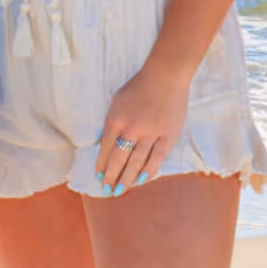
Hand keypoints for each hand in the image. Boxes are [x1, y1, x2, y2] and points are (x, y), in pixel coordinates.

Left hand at [91, 67, 182, 196]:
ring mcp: (151, 133)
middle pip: (119, 159)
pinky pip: (157, 157)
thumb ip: (110, 123)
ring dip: (127, 178)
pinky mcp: (168, 135)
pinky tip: (142, 179)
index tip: (99, 177)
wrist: (165, 76)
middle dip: (111, 177)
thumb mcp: (117, 102)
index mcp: (116, 120)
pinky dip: (149, 170)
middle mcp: (131, 129)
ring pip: (137, 162)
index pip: (105, 148)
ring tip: (121, 190)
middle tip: (107, 191)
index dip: (101, 164)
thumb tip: (100, 142)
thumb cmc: (138, 87)